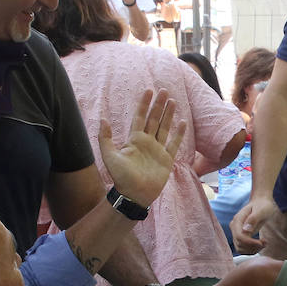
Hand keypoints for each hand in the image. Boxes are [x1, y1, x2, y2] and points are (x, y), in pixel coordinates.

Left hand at [99, 88, 182, 207]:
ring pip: (164, 128)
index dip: (144, 104)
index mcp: (134, 139)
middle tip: (164, 90)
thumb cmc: (121, 177)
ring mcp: (158, 150)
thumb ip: (105, 138)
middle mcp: (147, 142)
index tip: (148, 91)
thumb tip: (103, 119)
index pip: (140, 117)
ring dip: (169, 115)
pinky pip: (174, 144)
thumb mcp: (109, 156)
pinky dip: (179, 134)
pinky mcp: (167, 159)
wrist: (134, 195)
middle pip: (154, 119)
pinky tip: (183, 122)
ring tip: (173, 101)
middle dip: (159, 105)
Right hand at [230, 195, 278, 253]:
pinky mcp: (241, 236)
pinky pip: (243, 248)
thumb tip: (245, 230)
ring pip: (240, 248)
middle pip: (239, 244)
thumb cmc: (262, 205)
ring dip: (253, 250)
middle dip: (253, 247)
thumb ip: (253, 219)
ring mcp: (236, 232)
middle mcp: (234, 227)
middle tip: (265, 242)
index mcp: (238, 220)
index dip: (250, 243)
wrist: (261, 203)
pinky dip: (252, 250)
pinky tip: (261, 244)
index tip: (262, 242)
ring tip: (264, 243)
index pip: (239, 237)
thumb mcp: (261, 210)